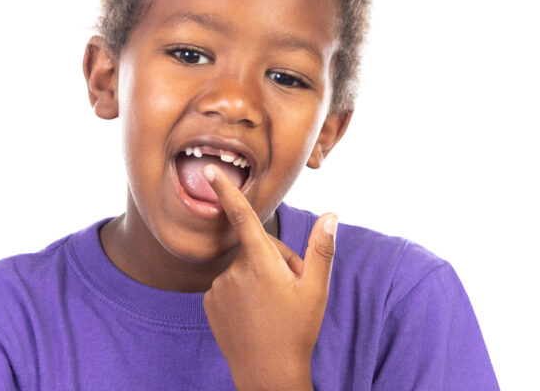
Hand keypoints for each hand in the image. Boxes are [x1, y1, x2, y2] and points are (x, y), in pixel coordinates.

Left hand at [202, 164, 337, 390]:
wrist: (267, 376)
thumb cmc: (296, 331)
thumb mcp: (316, 290)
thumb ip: (321, 249)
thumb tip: (331, 215)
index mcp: (260, 262)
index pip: (242, 217)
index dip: (226, 191)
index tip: (210, 171)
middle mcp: (234, 270)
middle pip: (256, 247)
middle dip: (274, 258)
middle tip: (291, 287)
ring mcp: (219, 287)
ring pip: (243, 267)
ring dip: (258, 276)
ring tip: (273, 305)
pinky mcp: (209, 302)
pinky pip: (228, 283)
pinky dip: (241, 290)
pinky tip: (254, 312)